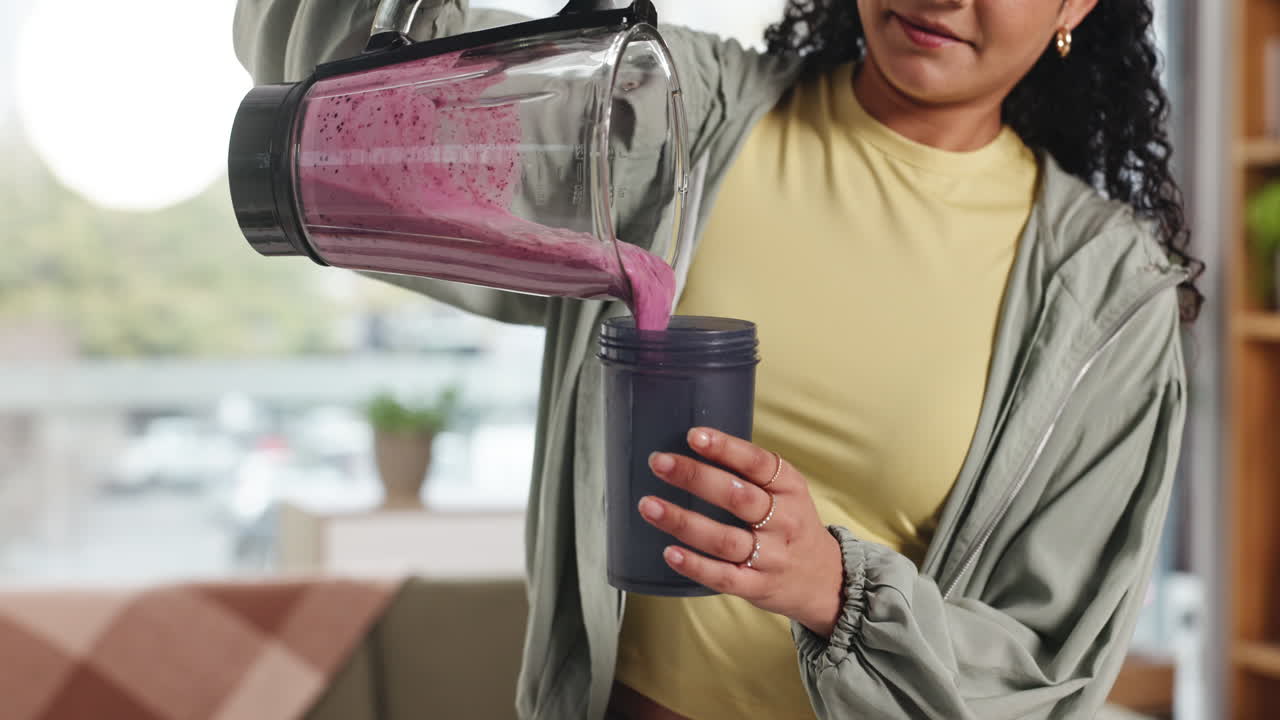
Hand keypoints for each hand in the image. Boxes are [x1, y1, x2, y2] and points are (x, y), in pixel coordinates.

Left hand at [638, 427, 844, 637]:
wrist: (825, 579)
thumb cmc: (791, 524)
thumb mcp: (787, 491)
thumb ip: (750, 472)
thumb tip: (691, 443)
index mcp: (790, 488)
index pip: (758, 463)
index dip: (726, 448)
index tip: (694, 435)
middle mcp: (783, 521)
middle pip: (737, 497)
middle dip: (695, 478)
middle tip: (659, 463)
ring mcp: (771, 557)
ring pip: (724, 539)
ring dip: (683, 521)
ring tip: (649, 506)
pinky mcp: (757, 586)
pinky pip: (723, 577)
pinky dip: (694, 565)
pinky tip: (669, 552)